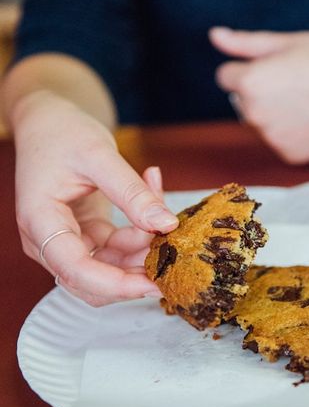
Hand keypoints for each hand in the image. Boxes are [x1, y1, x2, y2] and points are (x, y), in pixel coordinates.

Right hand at [13, 90, 177, 305]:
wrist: (49, 122)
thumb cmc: (62, 132)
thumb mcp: (99, 155)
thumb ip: (132, 192)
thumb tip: (166, 224)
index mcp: (40, 221)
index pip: (74, 270)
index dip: (115, 284)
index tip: (152, 282)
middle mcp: (47, 240)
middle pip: (91, 282)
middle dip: (133, 273)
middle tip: (170, 253)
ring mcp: (66, 240)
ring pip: (108, 269)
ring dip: (140, 251)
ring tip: (161, 211)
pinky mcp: (84, 235)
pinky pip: (115, 250)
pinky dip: (138, 235)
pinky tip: (152, 201)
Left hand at [211, 27, 308, 162]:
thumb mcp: (288, 42)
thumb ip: (245, 44)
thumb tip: (214, 37)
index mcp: (250, 82)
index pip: (227, 77)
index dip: (252, 68)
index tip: (281, 66)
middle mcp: (256, 114)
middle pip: (244, 102)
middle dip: (262, 92)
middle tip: (301, 82)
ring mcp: (274, 139)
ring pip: (263, 123)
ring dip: (277, 114)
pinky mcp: (292, 156)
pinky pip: (282, 142)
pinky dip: (295, 134)